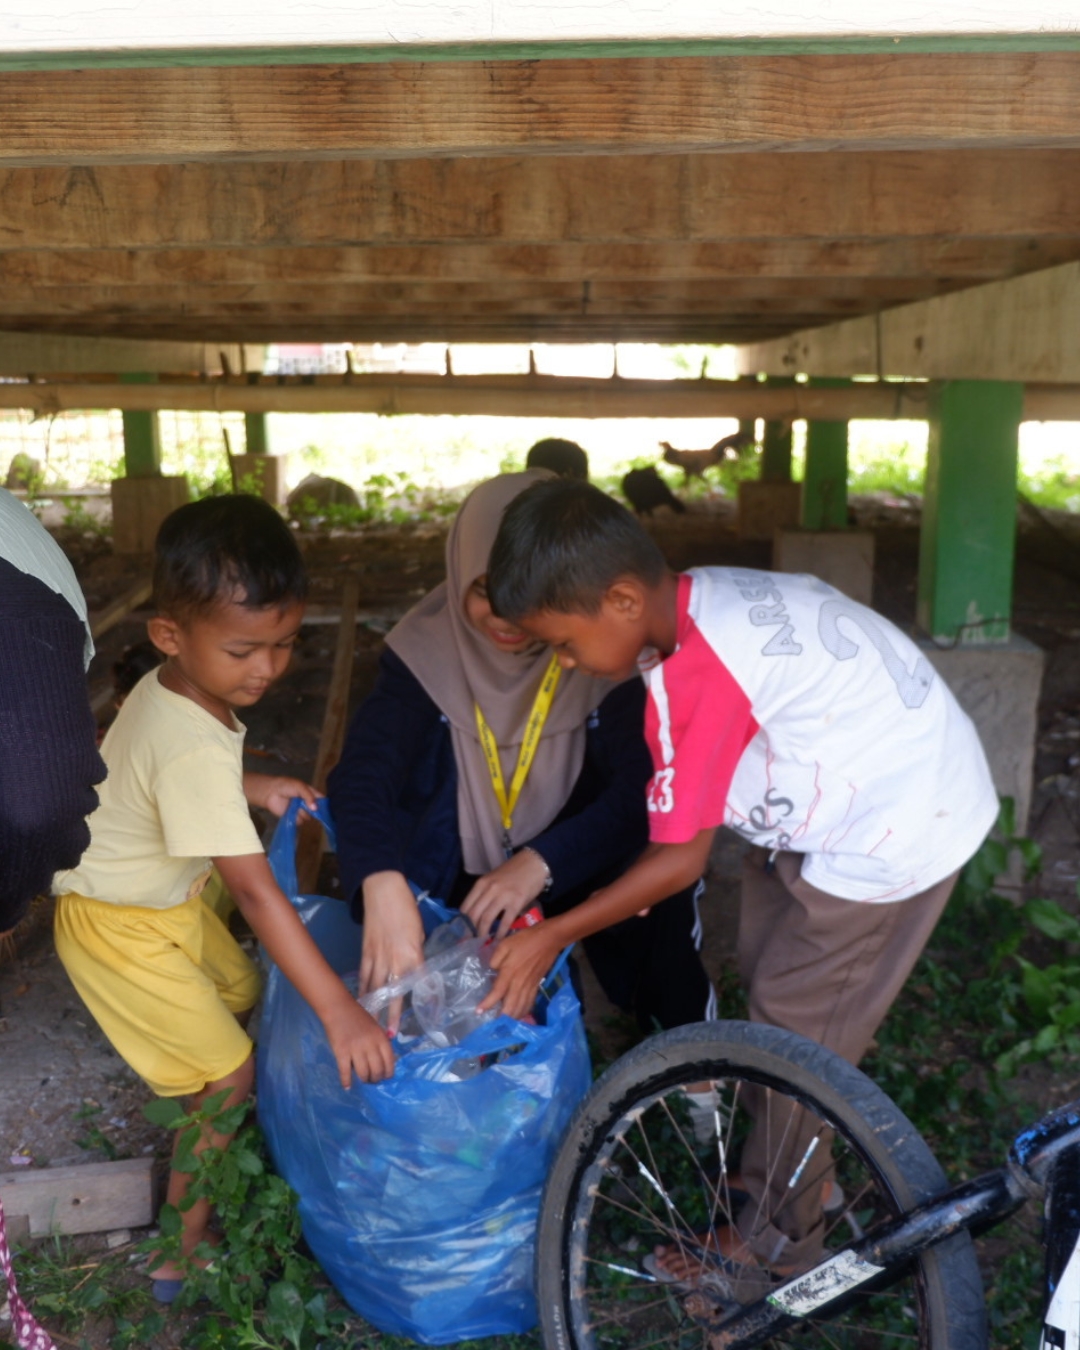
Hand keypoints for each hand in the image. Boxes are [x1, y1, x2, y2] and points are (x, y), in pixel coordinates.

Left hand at [244, 773, 321, 816]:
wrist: (270, 792)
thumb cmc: (286, 786)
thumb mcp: (300, 787)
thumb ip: (309, 796)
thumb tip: (316, 809)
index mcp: (311, 793)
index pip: (322, 800)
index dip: (326, 805)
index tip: (329, 810)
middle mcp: (308, 803)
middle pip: (317, 811)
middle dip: (315, 811)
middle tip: (310, 808)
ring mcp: (301, 811)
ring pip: (309, 817)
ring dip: (303, 813)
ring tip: (295, 806)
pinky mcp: (294, 818)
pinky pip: (300, 821)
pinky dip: (297, 818)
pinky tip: (292, 812)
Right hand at [321, 993, 395, 1085]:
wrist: (338, 1008)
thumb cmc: (357, 1017)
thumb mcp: (375, 1027)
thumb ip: (380, 1042)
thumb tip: (386, 1062)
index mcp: (381, 1037)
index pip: (389, 1061)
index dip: (388, 1073)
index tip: (385, 1077)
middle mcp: (370, 1044)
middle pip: (377, 1070)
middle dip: (376, 1079)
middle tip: (372, 1080)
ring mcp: (356, 1049)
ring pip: (363, 1073)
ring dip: (364, 1080)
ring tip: (362, 1080)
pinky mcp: (342, 1052)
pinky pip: (345, 1072)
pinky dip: (346, 1082)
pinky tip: (347, 1086)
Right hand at [359, 872, 424, 1034]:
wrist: (383, 891)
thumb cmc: (406, 909)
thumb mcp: (419, 931)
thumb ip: (417, 951)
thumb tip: (416, 966)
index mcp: (413, 953)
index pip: (420, 981)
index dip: (422, 1000)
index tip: (425, 1016)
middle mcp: (395, 960)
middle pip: (394, 992)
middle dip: (393, 1014)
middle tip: (390, 1035)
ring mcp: (377, 957)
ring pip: (376, 988)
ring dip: (376, 1007)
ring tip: (373, 1026)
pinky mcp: (365, 952)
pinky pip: (364, 975)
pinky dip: (362, 990)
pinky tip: (361, 1002)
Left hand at [461, 849, 547, 940]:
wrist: (534, 863)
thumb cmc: (513, 872)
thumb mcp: (493, 879)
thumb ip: (484, 894)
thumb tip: (476, 915)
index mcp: (481, 883)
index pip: (466, 906)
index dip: (462, 922)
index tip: (462, 933)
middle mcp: (489, 889)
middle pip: (474, 914)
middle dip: (470, 931)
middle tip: (470, 942)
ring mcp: (503, 895)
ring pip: (486, 919)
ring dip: (483, 933)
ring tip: (482, 943)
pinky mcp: (516, 902)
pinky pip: (505, 921)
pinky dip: (500, 933)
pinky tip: (498, 940)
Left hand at [479, 921, 563, 1020]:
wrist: (549, 940)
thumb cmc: (525, 940)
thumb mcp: (505, 944)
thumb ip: (495, 958)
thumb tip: (491, 970)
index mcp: (509, 973)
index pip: (496, 993)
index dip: (487, 1004)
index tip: (478, 1012)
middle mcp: (519, 983)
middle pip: (510, 1007)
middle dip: (501, 1018)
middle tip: (492, 1025)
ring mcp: (529, 986)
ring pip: (521, 1008)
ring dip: (512, 1018)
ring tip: (504, 1024)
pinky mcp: (537, 986)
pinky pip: (530, 1003)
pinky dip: (524, 1011)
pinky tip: (519, 1015)